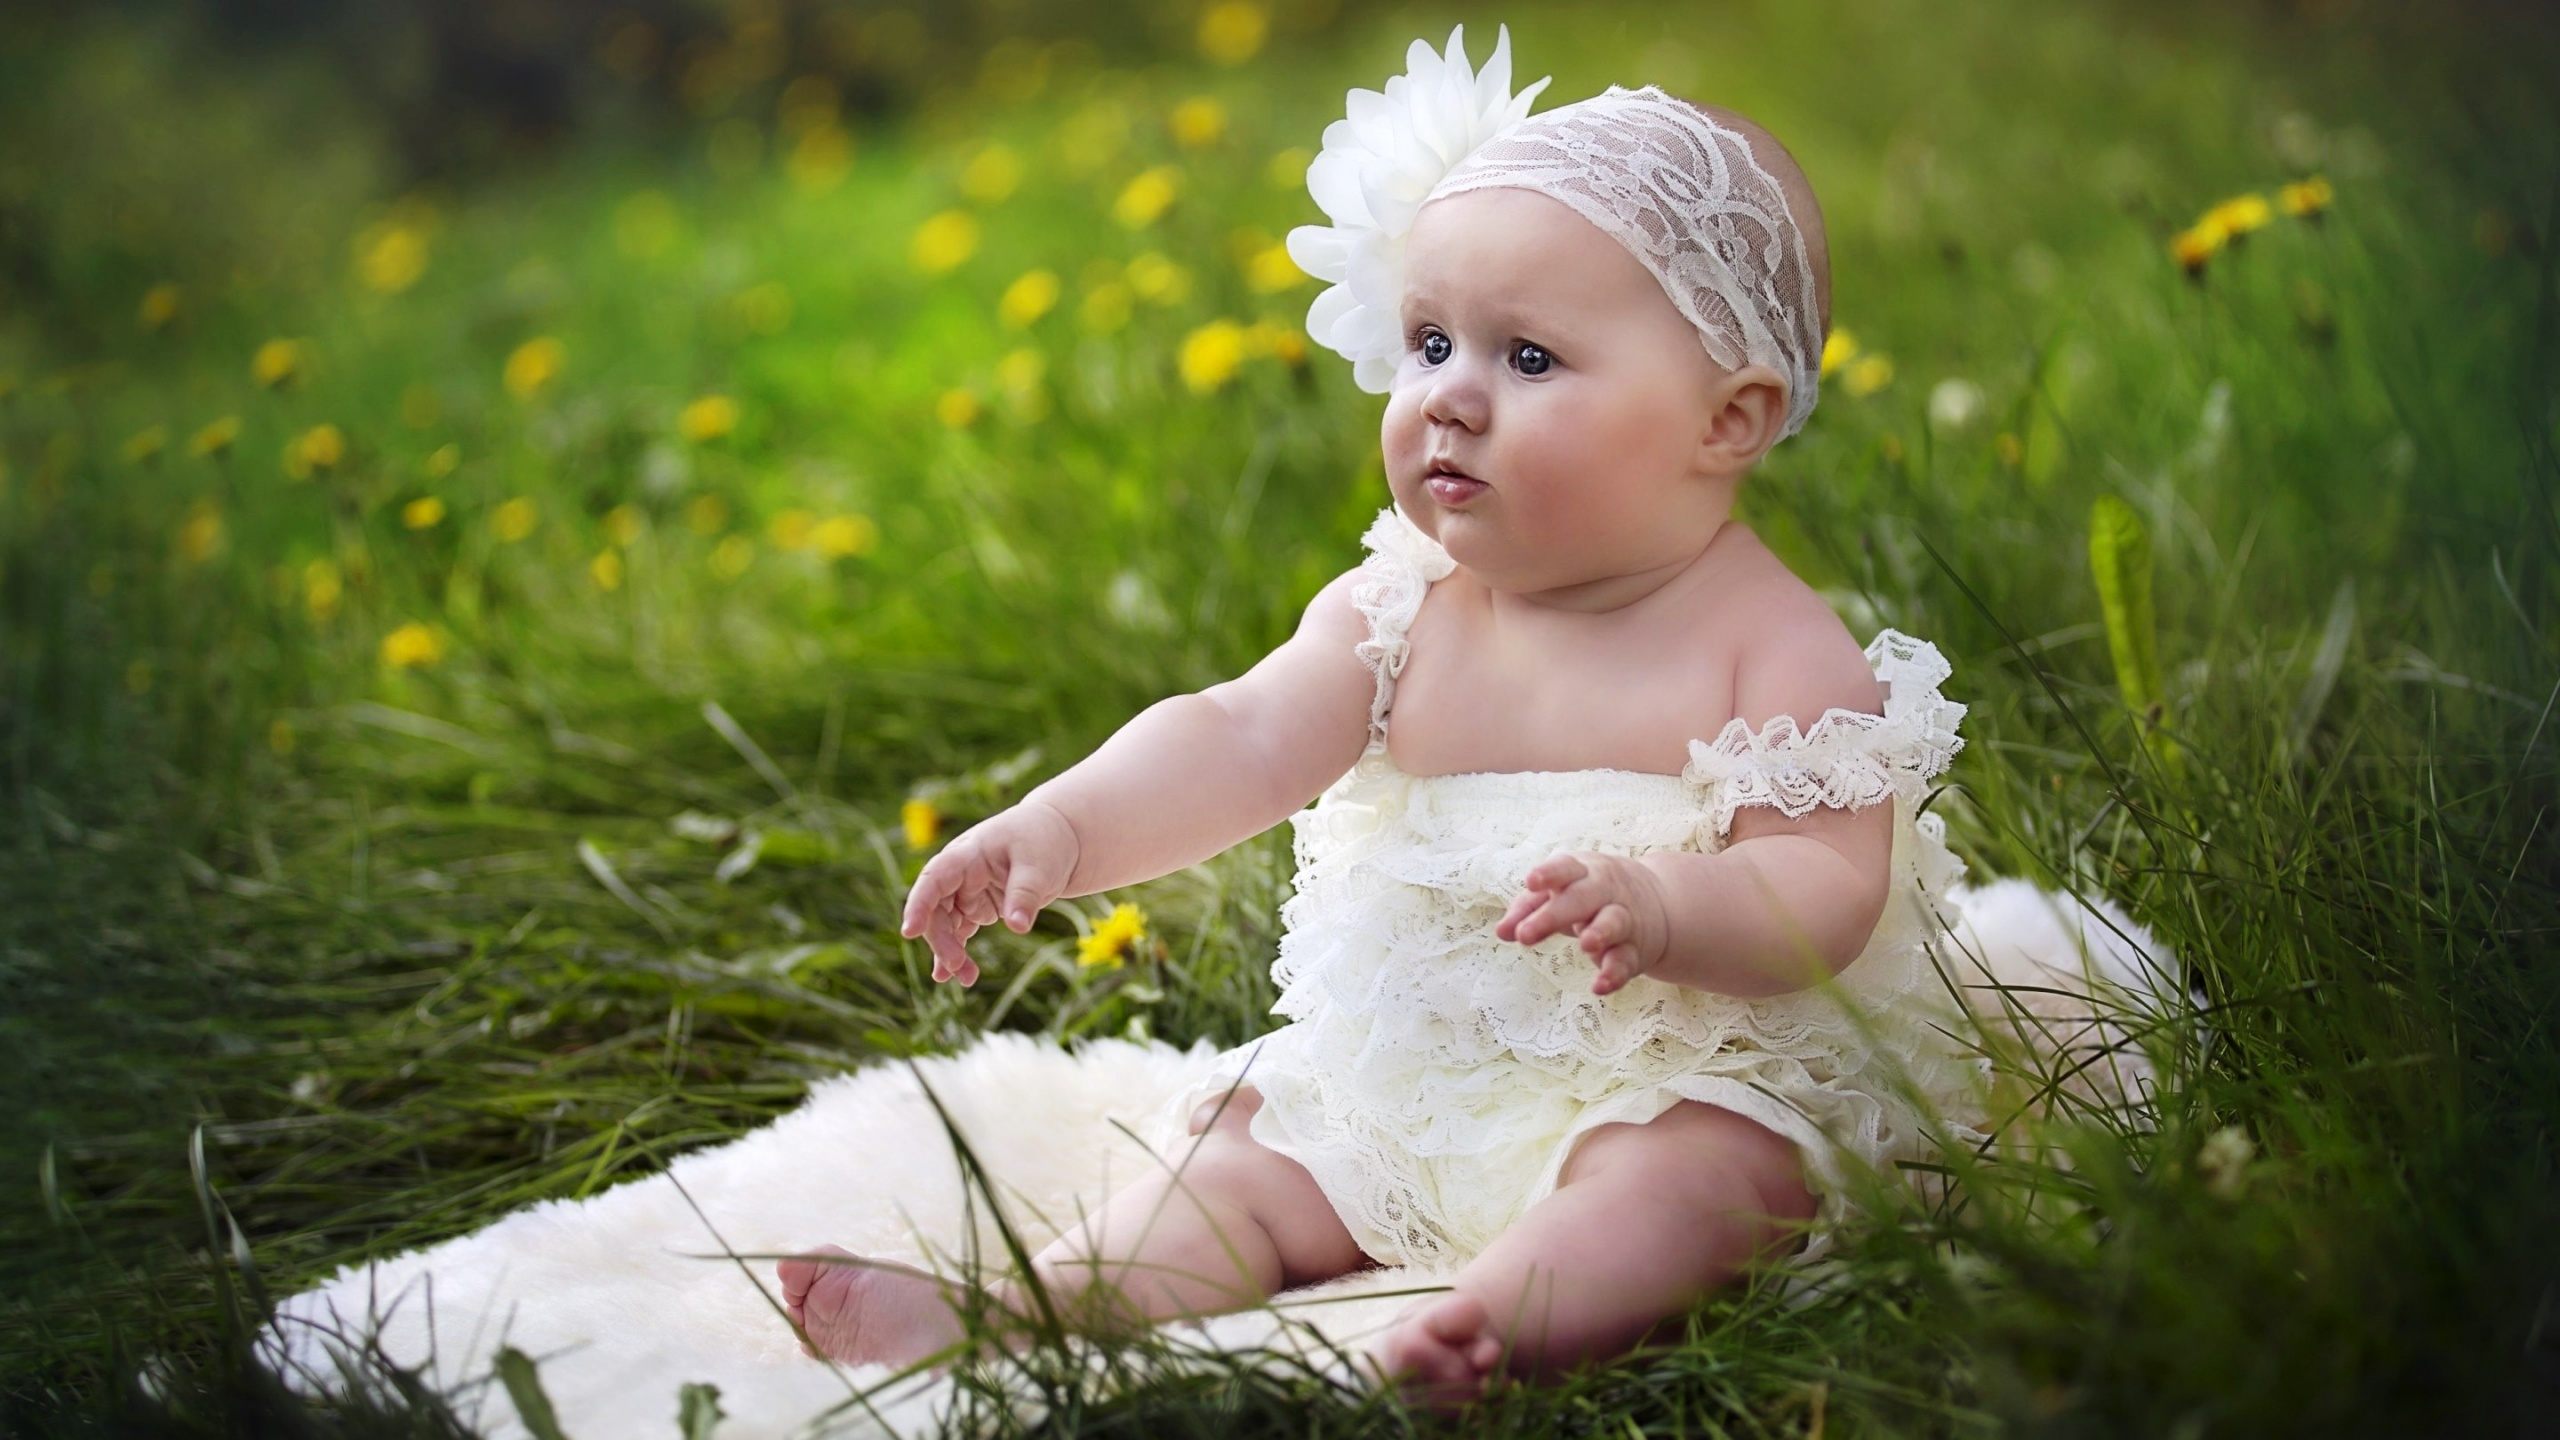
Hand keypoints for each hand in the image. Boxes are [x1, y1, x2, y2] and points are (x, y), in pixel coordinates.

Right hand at [898, 799, 1082, 987]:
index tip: (910, 931)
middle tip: (957, 966)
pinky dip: (959, 952)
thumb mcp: (1039, 865)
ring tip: (965, 979)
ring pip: (945, 925)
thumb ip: (1025, 894)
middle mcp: (960, 873)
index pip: (934, 878)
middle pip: (936, 909)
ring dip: (949, 951)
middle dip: (941, 939)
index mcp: (968, 854)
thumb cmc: (1045, 840)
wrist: (1061, 839)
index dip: (919, 904)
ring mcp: (966, 891)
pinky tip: (962, 976)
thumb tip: (1018, 927)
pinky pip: (960, 932)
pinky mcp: (977, 907)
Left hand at [1494, 851, 1673, 996]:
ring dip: (1600, 932)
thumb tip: (1501, 932)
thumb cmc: (1591, 895)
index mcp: (1582, 872)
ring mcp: (1624, 919)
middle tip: (1525, 935)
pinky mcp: (1635, 950)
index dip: (1549, 874)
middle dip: (1553, 915)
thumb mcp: (1561, 893)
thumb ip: (1529, 909)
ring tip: (1584, 945)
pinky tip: (1599, 986)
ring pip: (1613, 922)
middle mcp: (1605, 891)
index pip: (1565, 868)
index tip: (1530, 882)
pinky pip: (1625, 961)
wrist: (1660, 903)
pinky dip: (1614, 973)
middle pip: (1581, 898)